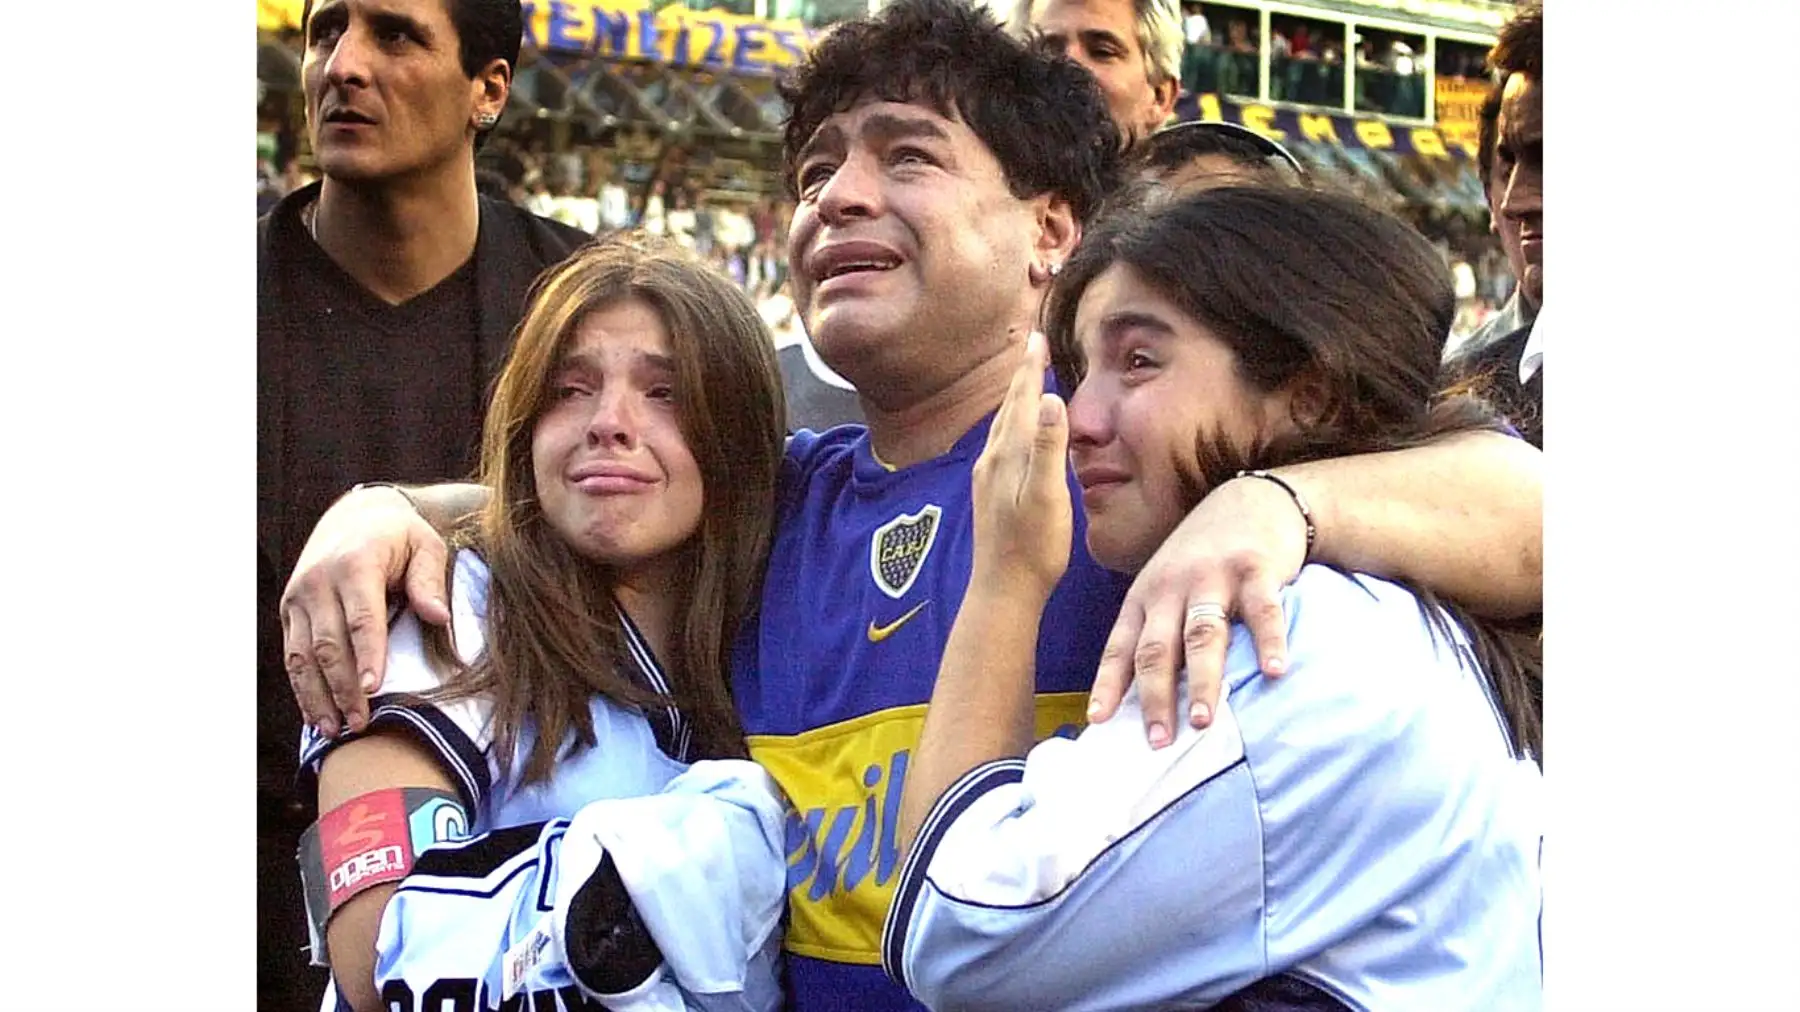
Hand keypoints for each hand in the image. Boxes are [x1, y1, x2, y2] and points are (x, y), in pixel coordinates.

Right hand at [280, 486, 450, 736]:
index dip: (366, 655)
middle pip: (328, 643)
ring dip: (317, 696)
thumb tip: (439, 616)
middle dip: (342, 687)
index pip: (361, 617)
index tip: (373, 688)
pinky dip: (301, 688)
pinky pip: (291, 655)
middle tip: (360, 724)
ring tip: (335, 730)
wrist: (354, 516)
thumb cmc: (400, 536)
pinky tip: (315, 716)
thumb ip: (430, 579)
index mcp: (356, 564)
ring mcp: (298, 597)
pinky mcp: (288, 611)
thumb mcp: (426, 545)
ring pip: (301, 655)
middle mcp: (319, 581)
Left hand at [969, 332, 1071, 603]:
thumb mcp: (1047, 496)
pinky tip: (1012, 433)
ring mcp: (987, 476)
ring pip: (1002, 423)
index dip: (1031, 367)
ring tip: (1024, 379)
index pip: (1022, 398)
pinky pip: (1000, 443)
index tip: (1037, 335)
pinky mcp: (990, 492)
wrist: (1003, 590)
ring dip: (1014, 397)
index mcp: (1007, 454)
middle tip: (1031, 343)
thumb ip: (1047, 446)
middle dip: (1022, 374)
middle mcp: (991, 459)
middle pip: (1008, 405)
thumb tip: (1050, 398)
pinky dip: (1010, 423)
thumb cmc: (1033, 548)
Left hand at [1087, 473, 1307, 747]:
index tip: (1098, 721)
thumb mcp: (1165, 586)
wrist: (1250, 501)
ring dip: (1202, 679)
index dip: (1108, 684)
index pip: (1120, 646)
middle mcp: (1172, 587)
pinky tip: (1276, 672)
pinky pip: (1263, 611)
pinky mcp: (1256, 568)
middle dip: (1155, 696)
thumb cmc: (1201, 557)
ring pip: (1203, 634)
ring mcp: (1214, 577)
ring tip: (1203, 720)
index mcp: (1145, 597)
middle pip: (1159, 648)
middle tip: (1157, 740)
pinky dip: (1268, 643)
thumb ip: (1154, 632)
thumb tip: (1135, 697)